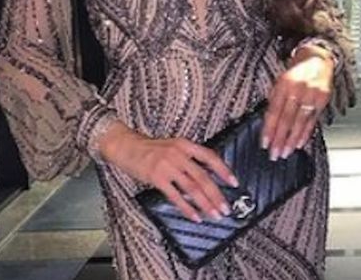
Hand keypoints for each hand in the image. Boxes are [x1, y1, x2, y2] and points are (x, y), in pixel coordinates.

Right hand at [100, 123, 238, 223]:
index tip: (234, 183)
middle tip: (225, 208)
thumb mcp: (172, 147)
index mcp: (184, 144)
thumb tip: (207, 177)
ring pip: (192, 188)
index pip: (210, 157)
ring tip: (214, 215)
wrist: (125, 146)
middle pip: (203, 177)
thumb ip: (188, 158)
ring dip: (205, 203)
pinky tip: (194, 216)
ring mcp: (167, 165)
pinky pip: (175, 196)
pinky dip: (187, 208)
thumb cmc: (149, 149)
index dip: (224, 170)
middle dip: (216, 194)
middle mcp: (178, 153)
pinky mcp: (156, 177)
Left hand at [262, 46, 333, 160]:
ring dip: (292, 140)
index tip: (265, 143)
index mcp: (283, 84)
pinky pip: (312, 121)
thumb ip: (275, 100)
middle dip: (280, 138)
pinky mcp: (323, 100)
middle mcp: (298, 90)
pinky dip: (305, 134)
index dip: (269, 128)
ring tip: (285, 152)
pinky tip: (299, 143)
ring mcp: (312, 95)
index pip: (274, 111)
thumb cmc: (296, 72)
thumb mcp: (280, 81)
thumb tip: (267, 122)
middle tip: (274, 153)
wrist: (318, 59)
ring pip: (300, 122)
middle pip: (286, 119)